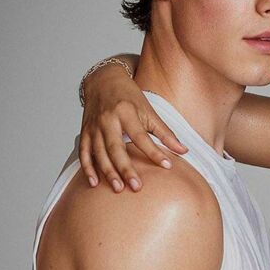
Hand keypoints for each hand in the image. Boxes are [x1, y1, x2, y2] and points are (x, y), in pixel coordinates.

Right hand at [79, 61, 186, 192]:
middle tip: (136, 187)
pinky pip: (84, 153)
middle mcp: (108, 120)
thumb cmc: (129, 97)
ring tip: (118, 189)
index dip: (154, 151)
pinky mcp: (85, 132)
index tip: (167, 166)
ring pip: (99, 153)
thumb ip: (165, 132)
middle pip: (116, 147)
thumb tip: (184, 151)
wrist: (103, 80)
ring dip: (107, 172)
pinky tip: (94, 183)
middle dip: (125, 168)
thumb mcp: (149, 110)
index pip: (141, 136)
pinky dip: (88, 168)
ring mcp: (94, 127)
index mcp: (126, 112)